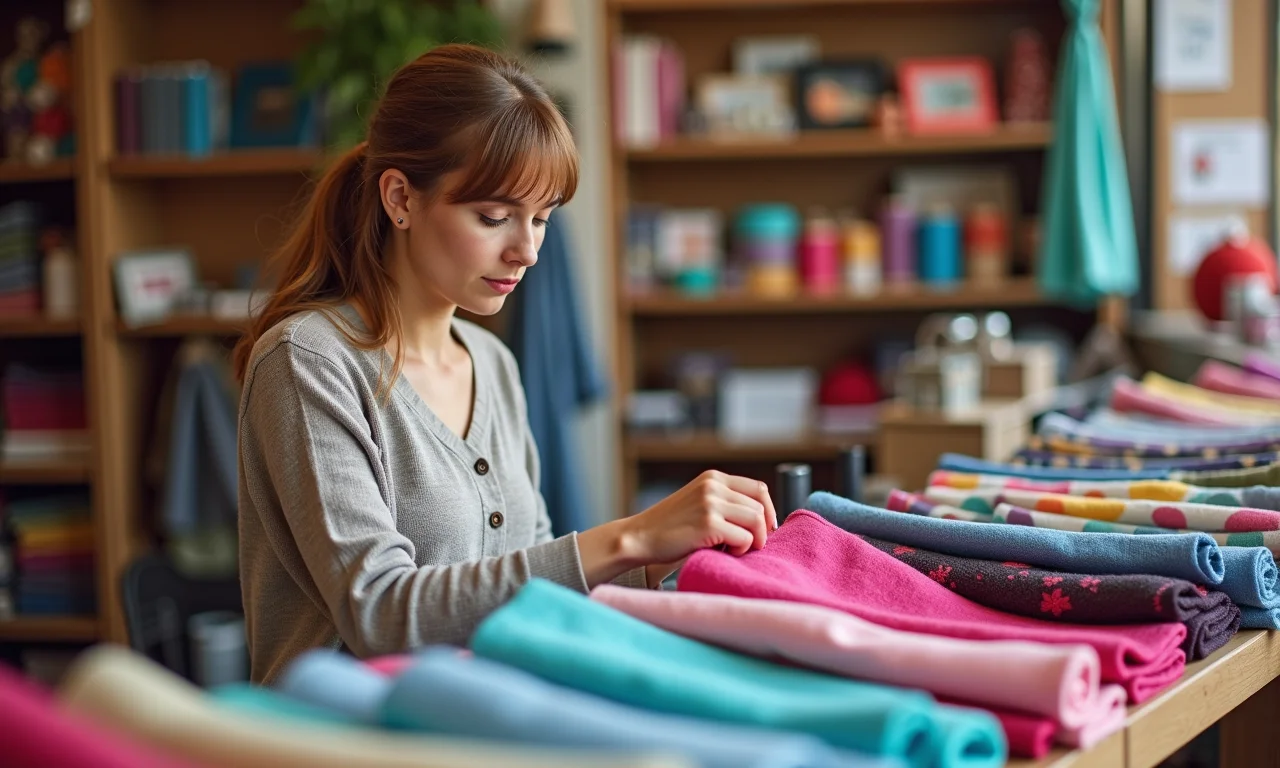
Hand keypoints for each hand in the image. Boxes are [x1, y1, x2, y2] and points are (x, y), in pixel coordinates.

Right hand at [627, 470, 777, 564]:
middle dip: (762, 530)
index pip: (759, 488)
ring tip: (735, 549)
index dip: (768, 510)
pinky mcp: (708, 523)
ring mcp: (710, 503)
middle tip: (751, 545)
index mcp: (713, 478)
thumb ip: (724, 501)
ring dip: (753, 540)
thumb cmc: (670, 527)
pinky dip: (741, 549)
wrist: (640, 537)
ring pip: (757, 521)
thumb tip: (762, 518)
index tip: (764, 529)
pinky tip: (724, 552)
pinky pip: (744, 538)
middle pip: (760, 506)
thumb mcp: (698, 502)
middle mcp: (713, 486)